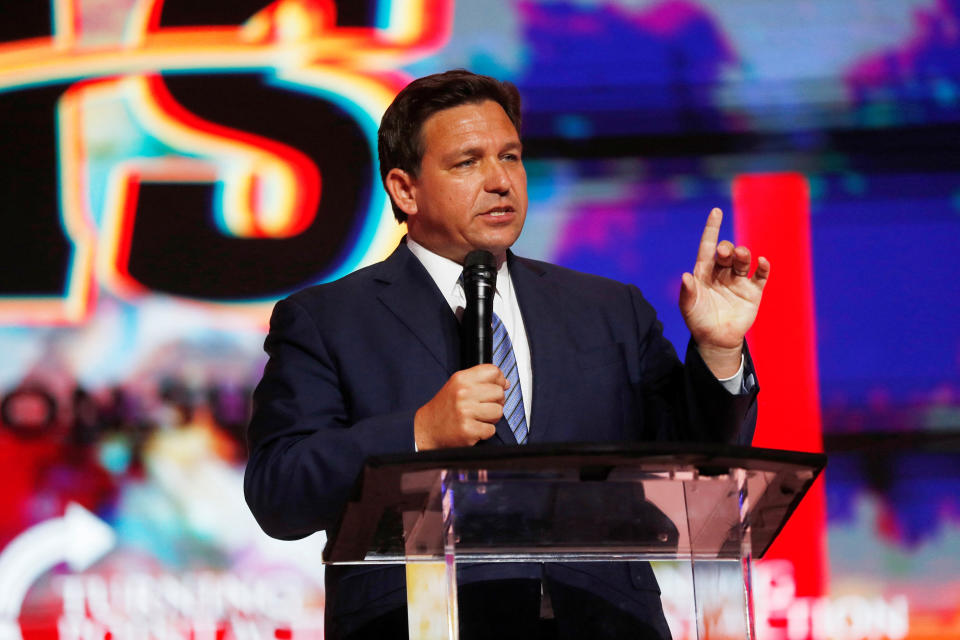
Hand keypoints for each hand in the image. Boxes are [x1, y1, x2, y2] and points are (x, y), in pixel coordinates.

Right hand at [414, 364, 507, 449]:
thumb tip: (506, 383)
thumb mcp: (458, 385)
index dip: (499, 380)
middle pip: (499, 392)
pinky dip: (485, 432)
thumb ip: (481, 381)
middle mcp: (463, 393)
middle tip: (483, 407)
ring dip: (492, 418)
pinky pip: (491, 430)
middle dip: (496, 402)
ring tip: (478, 418)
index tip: (495, 387)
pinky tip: (473, 428)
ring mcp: (465, 411)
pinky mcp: (467, 430)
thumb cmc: (445, 407)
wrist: (427, 428)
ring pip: (498, 411)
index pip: (493, 371)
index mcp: (461, 379)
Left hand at [679, 208, 769, 377]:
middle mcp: (722, 272)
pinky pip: (760, 276)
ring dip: (743, 255)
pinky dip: (763, 267)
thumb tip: (685, 276)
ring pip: (743, 261)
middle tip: (725, 251)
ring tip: (742, 254)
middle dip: (727, 249)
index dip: (712, 229)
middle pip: (726, 253)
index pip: (707, 246)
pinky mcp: (753, 292)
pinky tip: (762, 261)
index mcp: (704, 272)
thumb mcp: (689, 308)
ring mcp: (738, 281)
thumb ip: (688, 292)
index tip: (716, 212)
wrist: (716, 340)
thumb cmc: (699, 320)